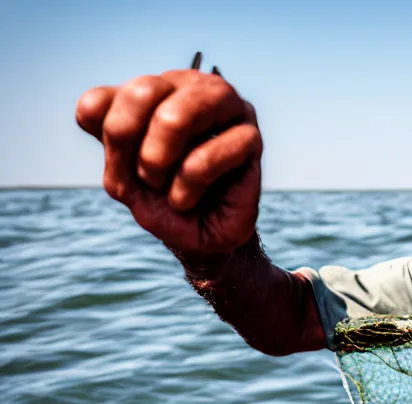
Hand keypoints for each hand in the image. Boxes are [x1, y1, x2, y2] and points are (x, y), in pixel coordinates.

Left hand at [76, 69, 261, 257]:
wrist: (203, 243)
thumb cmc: (165, 205)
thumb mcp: (124, 180)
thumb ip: (112, 141)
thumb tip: (94, 106)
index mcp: (152, 91)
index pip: (104, 100)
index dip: (108, 141)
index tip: (124, 168)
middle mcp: (189, 87)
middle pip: (143, 91)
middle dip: (135, 147)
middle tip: (148, 177)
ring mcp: (224, 108)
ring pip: (181, 112)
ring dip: (161, 157)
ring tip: (165, 187)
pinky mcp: (250, 138)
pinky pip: (212, 154)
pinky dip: (191, 183)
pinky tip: (188, 198)